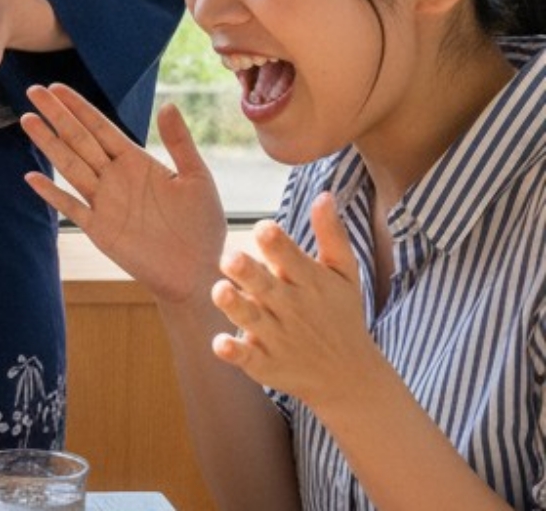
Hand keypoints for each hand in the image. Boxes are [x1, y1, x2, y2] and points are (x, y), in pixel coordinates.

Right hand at [20, 85, 228, 303]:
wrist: (198, 271)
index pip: (100, 127)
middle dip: (56, 115)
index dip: (78, 107)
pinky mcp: (99, 230)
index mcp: (136, 162)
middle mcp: (114, 178)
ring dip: (49, 144)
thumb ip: (180, 143)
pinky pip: (70, 207)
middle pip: (79, 140)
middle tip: (33, 91)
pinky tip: (32, 177)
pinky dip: (51, 193)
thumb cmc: (203, 226)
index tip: (56, 87)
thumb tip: (168, 105)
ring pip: (69, 166)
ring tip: (28, 120)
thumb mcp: (197, 178)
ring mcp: (103, 203)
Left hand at [210, 193, 384, 402]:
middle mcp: (291, 308)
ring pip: (250, 318)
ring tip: (220, 291)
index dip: (276, 243)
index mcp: (309, 282)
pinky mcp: (265, 364)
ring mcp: (277, 337)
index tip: (263, 228)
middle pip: (265, 286)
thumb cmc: (341, 314)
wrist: (349, 377)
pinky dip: (234, 351)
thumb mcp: (344, 274)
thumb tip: (324, 193)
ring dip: (235, 306)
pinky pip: (246, 357)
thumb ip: (332, 235)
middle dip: (248, 272)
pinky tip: (220, 344)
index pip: (291, 257)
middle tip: (230, 259)